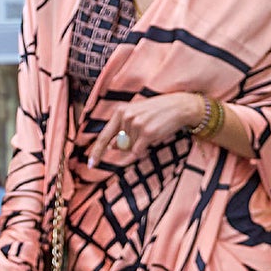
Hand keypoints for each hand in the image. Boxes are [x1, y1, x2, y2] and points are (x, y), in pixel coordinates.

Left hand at [89, 93, 204, 165]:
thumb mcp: (137, 116)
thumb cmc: (157, 112)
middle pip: (119, 145)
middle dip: (129, 146)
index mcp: (120, 111)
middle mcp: (126, 117)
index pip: (104, 136)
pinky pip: (138, 151)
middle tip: (144, 135)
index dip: (96, 152)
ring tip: (152, 130)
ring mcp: (136, 125)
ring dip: (141, 144)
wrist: (179, 106)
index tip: (91, 164)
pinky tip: (154, 137)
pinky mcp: (147, 133)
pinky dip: (144, 149)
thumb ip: (122, 130)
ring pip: (130, 148)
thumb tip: (111, 146)